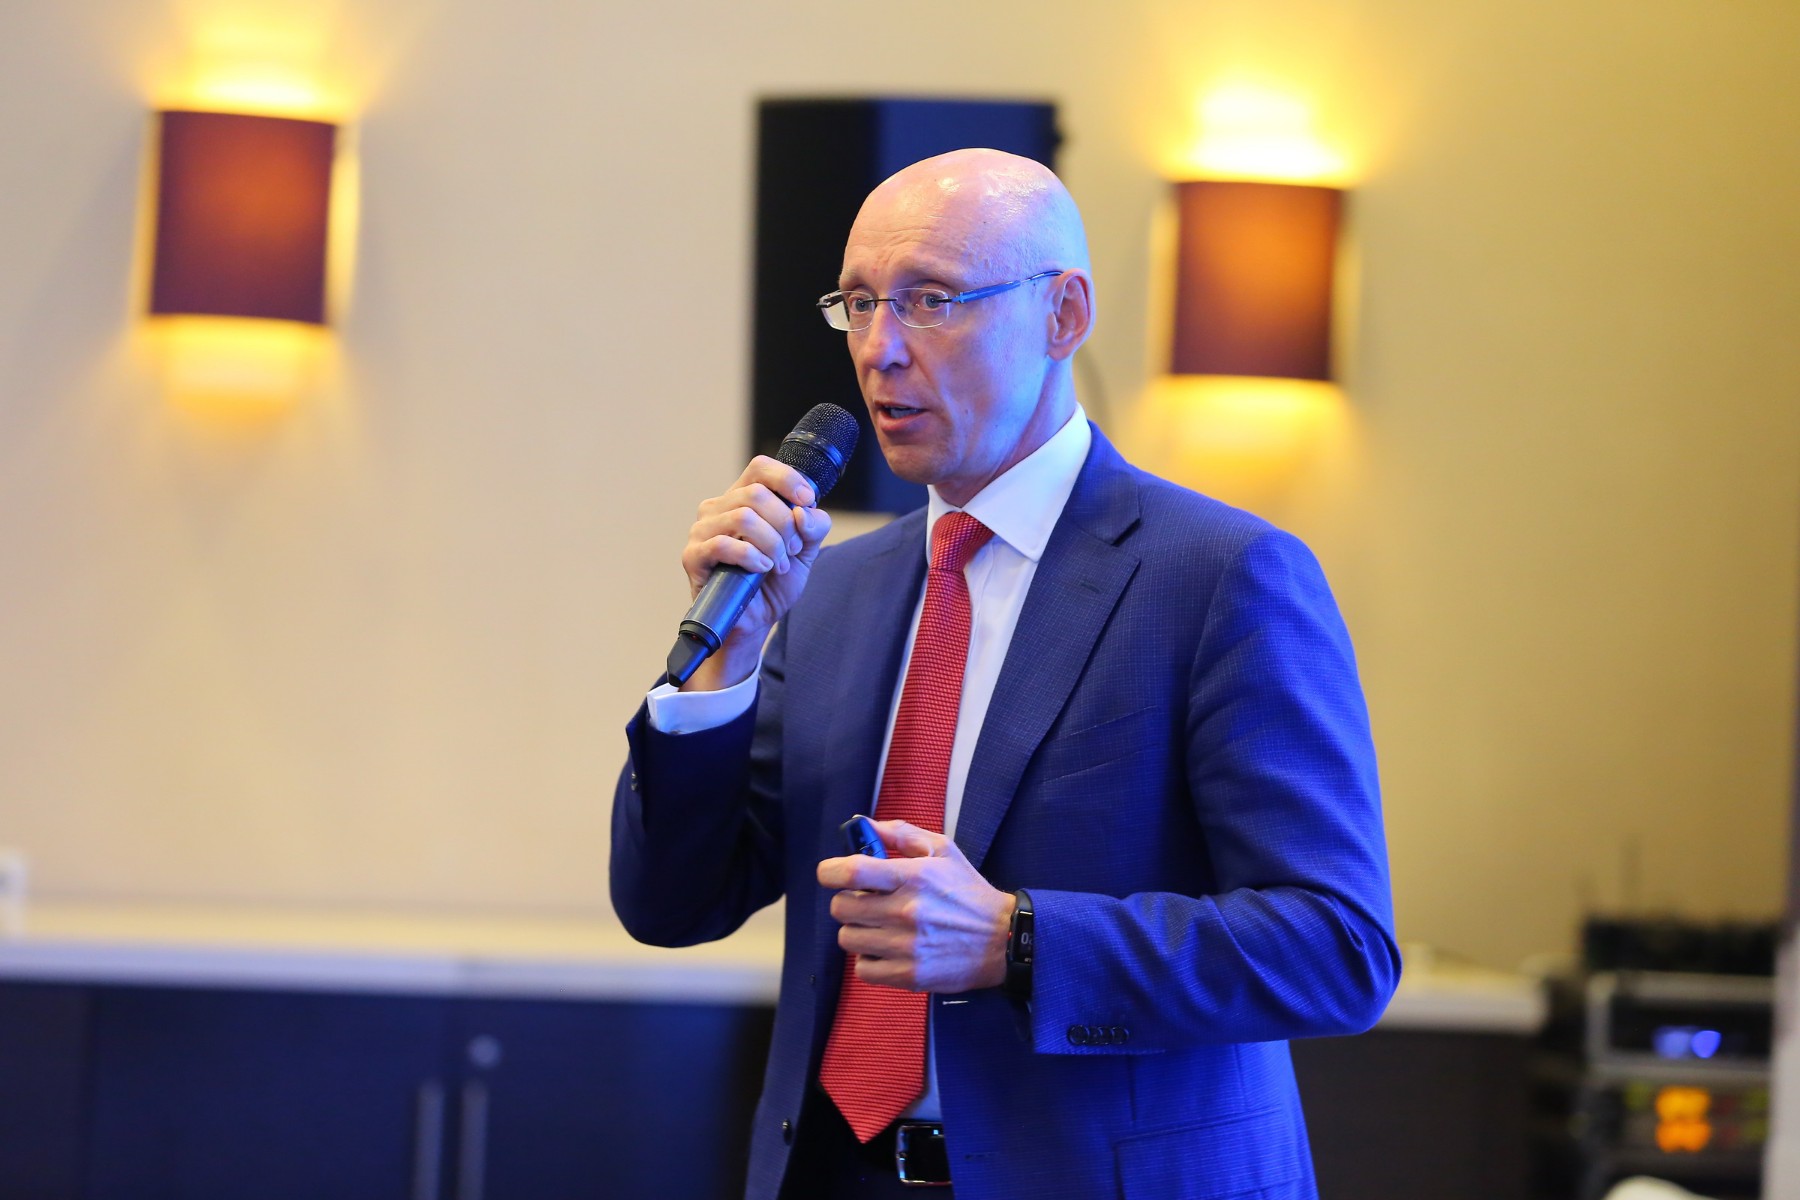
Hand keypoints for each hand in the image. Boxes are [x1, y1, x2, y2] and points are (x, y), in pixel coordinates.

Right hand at [679, 456, 831, 690]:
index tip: (807, 501)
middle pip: (757, 494)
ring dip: (771, 544)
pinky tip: (761, 570)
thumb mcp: (805, 552)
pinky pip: (723, 544)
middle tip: (792, 550)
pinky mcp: (693, 556)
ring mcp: (702, 531)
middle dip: (784, 524)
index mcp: (743, 498)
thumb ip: (814, 527)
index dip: (787, 479)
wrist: (755, 622)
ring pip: (743, 517)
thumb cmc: (774, 583)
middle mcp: (719, 508)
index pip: (761, 467)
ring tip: (778, 565)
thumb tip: (804, 513)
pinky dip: (751, 557)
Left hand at [817, 820, 1014, 992]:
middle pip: (841, 907)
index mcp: (913, 877)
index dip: (829, 871)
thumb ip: (900, 834)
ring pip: (848, 938)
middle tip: (867, 901)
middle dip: (848, 901)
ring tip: (879, 926)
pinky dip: (869, 959)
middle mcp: (906, 911)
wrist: (1002, 940)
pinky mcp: (909, 975)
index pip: (851, 871)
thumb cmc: (968, 892)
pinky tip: (886, 949)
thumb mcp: (942, 851)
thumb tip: (862, 824)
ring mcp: (906, 946)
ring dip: (858, 930)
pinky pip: (863, 969)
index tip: (831, 873)